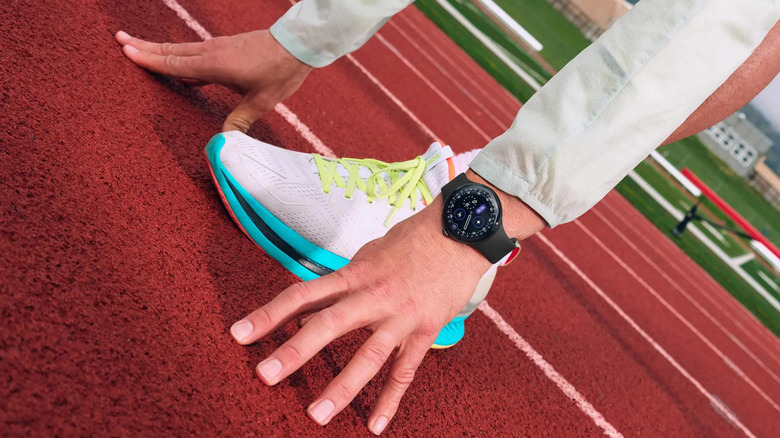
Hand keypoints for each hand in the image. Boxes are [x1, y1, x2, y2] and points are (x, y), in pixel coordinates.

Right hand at [115, 30, 312, 131]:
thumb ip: (240, 120)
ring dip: (159, 48)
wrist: (297, 45)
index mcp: (214, 65)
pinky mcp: (227, 46)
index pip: (175, 63)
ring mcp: (219, 47)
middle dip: (145, 46)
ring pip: (182, 48)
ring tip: (138, 45)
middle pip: (171, 50)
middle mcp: (212, 52)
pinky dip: (180, 53)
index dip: (149, 59)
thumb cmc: (280, 73)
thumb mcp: (261, 102)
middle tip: (119, 39)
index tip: (125, 50)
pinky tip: (179, 61)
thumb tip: (224, 142)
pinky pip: (196, 51)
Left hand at [229, 196, 491, 434]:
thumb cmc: (410, 241)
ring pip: (369, 356)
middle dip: (296, 351)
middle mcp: (374, 296)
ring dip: (342, 387)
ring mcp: (401, 316)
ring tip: (316, 414)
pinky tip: (375, 425)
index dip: (270, 313)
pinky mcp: (425, 331)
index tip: (239, 333)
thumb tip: (306, 312)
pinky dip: (391, 399)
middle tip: (265, 375)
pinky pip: (406, 371)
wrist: (461, 233)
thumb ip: (339, 285)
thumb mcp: (368, 256)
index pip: (304, 293)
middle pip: (330, 324)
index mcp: (355, 274)